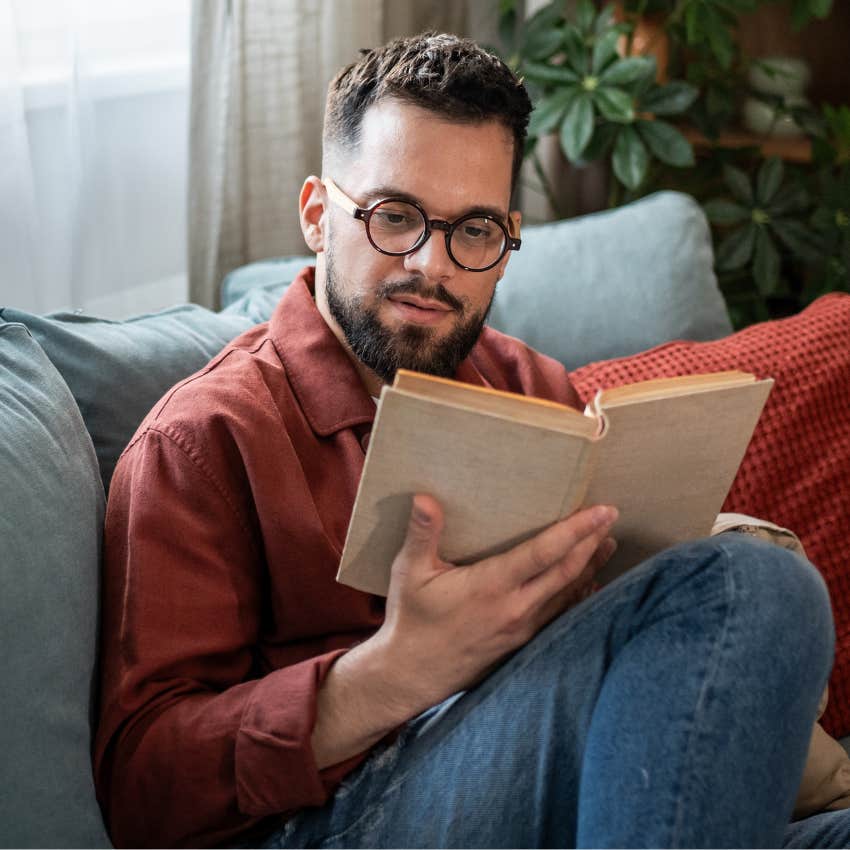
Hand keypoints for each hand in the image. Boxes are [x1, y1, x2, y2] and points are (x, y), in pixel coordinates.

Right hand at [311, 495, 616, 768]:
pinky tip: (588, 583)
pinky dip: (577, 594)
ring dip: (590, 566)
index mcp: (491, 586)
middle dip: (592, 542)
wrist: (411, 674)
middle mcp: (514, 608)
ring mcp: (522, 628)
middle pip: (567, 571)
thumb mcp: (409, 572)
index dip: (576, 529)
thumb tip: (424, 498)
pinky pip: (559, 613)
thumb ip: (421, 533)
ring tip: (608, 542)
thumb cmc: (410, 619)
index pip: (544, 553)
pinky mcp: (521, 641)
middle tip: (610, 517)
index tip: (602, 510)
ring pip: (567, 593)